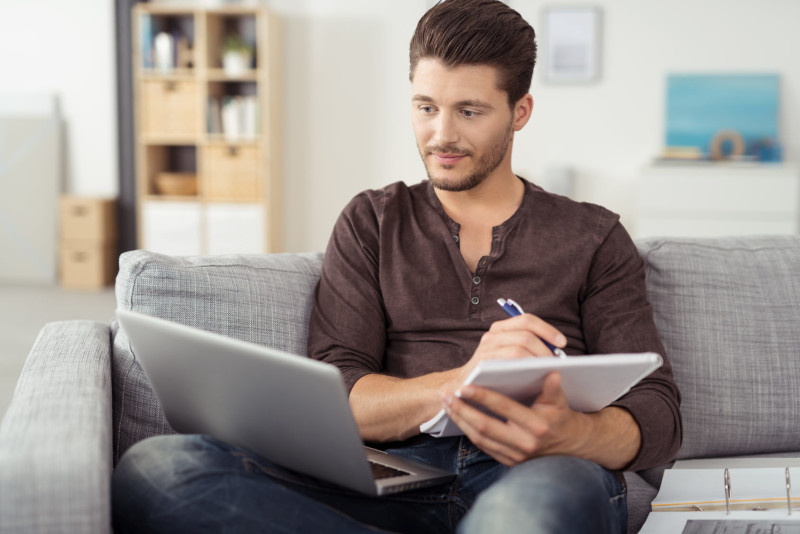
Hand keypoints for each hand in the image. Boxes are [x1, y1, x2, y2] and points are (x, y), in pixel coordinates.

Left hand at [443, 371, 586, 465]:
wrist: (569, 445)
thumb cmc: (560, 417)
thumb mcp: (560, 401)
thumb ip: (553, 388)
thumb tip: (552, 371)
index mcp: (537, 426)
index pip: (504, 408)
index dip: (482, 397)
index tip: (464, 386)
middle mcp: (525, 443)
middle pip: (485, 426)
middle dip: (463, 410)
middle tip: (447, 395)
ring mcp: (515, 456)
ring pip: (480, 439)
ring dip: (461, 420)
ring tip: (448, 404)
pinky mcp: (509, 462)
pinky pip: (483, 446)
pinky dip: (468, 431)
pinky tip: (459, 417)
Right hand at [453, 314, 566, 383]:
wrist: (465, 386)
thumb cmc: (497, 371)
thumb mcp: (511, 353)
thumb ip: (529, 346)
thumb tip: (558, 348)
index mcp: (501, 328)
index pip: (527, 320)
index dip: (547, 329)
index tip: (562, 342)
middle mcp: (492, 335)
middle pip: (526, 336)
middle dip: (545, 350)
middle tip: (555, 364)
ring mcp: (485, 350)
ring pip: (518, 350)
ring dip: (536, 361)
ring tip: (546, 372)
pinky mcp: (482, 365)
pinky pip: (508, 365)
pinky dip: (524, 370)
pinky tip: (533, 379)